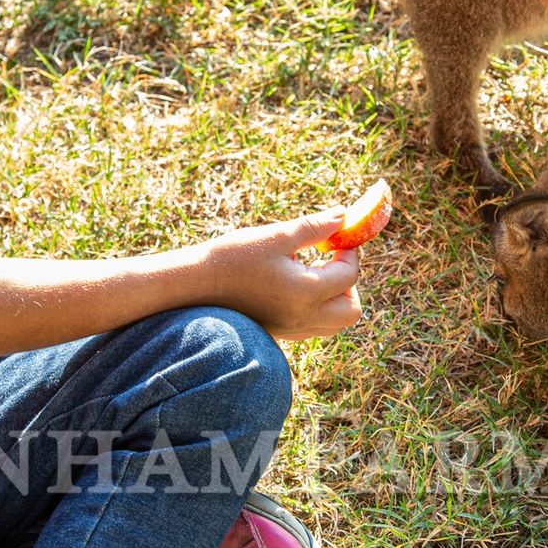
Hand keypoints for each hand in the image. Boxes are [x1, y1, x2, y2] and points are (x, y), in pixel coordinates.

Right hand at [200, 210, 363, 340]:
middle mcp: (303, 317)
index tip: (335, 236)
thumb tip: (344, 215)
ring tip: (312, 271)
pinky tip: (294, 284)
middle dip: (349, 282)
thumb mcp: (276, 236)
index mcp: (306, 292)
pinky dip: (318, 307)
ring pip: (335, 322)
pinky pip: (315, 326)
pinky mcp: (280, 332)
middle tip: (330, 259)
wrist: (195, 285)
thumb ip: (315, 227)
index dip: (348, 251)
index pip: (349, 275)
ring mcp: (292, 329)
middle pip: (351, 310)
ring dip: (335, 297)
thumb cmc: (233, 256)